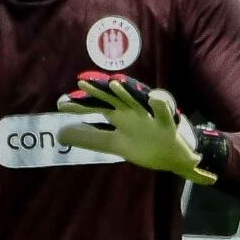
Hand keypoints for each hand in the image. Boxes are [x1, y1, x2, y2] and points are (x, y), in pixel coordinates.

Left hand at [55, 75, 215, 184]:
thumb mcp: (115, 144)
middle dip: (100, 90)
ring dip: (128, 92)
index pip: (97, 107)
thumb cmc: (146, 144)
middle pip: (114, 98)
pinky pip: (165, 113)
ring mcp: (150, 116)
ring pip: (138, 101)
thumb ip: (91, 139)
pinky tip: (154, 98)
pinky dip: (161, 104)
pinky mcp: (168, 123)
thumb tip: (62, 135)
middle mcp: (132, 111)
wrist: (178, 156)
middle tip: (82, 83)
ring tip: (115, 83)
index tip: (60, 104)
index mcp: (120, 116)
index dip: (80, 105)